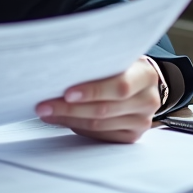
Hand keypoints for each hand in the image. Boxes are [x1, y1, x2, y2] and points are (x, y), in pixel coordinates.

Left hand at [34, 57, 161, 142]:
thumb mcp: (116, 56)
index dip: (93, 91)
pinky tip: (62, 119)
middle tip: (44, 105)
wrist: (141, 82)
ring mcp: (142, 121)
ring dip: (69, 119)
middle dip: (70, 108)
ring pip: (99, 125)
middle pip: (104, 109)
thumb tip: (59, 68)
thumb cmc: (121, 65)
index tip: (67, 93)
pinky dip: (78, 127)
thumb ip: (98, 61)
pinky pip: (101, 135)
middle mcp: (148, 100)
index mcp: (146, 75)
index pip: (119, 86)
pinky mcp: (132, 135)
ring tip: (47, 112)